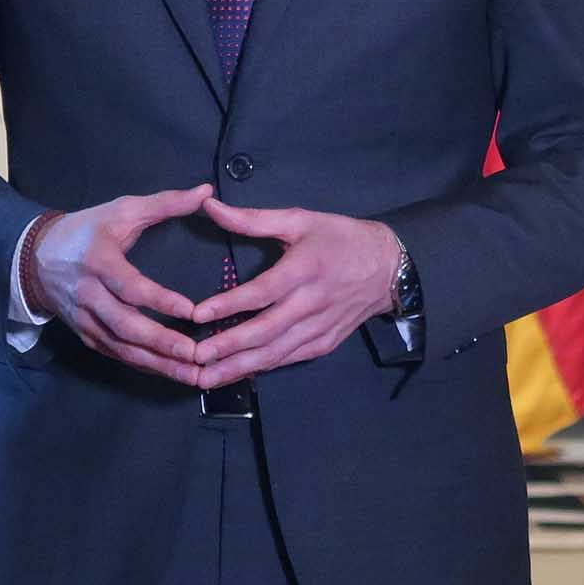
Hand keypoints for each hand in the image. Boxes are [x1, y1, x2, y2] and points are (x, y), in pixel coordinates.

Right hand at [29, 185, 214, 383]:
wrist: (36, 256)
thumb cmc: (87, 230)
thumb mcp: (122, 209)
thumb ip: (166, 203)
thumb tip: (206, 192)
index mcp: (99, 262)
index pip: (131, 287)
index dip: (160, 301)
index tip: (192, 312)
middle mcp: (89, 295)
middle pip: (125, 326)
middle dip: (162, 344)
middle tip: (196, 355)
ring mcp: (85, 319)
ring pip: (122, 348)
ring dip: (157, 364)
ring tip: (192, 375)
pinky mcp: (85, 335)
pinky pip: (116, 355)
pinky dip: (143, 365)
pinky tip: (169, 372)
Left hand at [188, 198, 400, 383]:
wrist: (388, 268)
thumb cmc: (339, 239)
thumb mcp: (299, 220)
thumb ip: (252, 219)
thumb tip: (210, 206)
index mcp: (304, 269)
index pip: (263, 292)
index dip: (230, 304)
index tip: (198, 315)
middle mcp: (312, 303)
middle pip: (266, 331)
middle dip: (228, 347)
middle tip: (194, 358)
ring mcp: (320, 328)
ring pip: (275, 353)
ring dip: (239, 368)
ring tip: (206, 378)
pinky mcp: (324, 344)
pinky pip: (288, 359)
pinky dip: (262, 369)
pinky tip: (237, 375)